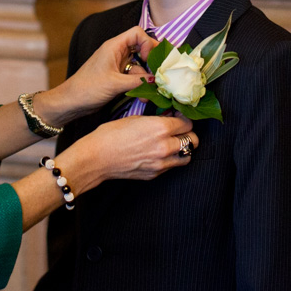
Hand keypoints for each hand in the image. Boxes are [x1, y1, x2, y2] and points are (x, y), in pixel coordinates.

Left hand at [40, 27, 159, 123]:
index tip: (149, 59)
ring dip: (146, 78)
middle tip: (160, 72)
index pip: (137, 33)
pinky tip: (143, 96)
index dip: (147, 43)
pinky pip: (134, 76)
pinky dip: (140, 84)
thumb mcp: (115, 84)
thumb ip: (137, 80)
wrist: (71, 102)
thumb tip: (156, 80)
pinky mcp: (118, 77)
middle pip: (141, 48)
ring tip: (150, 92)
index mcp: (114, 46)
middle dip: (151, 61)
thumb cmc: (88, 88)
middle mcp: (117, 52)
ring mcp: (118, 65)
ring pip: (139, 65)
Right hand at [66, 115, 197, 186]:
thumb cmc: (111, 134)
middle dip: (188, 133)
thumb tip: (169, 118)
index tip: (179, 116)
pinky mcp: (155, 174)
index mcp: (161, 128)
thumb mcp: (136, 119)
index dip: (184, 118)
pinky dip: (171, 160)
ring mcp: (161, 163)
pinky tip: (160, 153)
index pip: (187, 123)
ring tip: (174, 143)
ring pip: (187, 157)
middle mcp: (165, 147)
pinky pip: (172, 166)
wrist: (97, 157)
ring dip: (183, 149)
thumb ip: (157, 120)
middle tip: (180, 130)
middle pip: (193, 140)